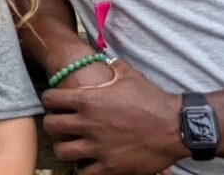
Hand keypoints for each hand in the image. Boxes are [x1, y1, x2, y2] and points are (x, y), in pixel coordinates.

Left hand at [41, 59, 183, 174]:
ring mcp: (98, 147)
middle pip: (51, 126)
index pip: (50, 99)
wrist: (174, 126)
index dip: (48, 100)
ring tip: (70, 144)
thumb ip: (111, 65)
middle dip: (52, 124)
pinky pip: (84, 172)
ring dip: (64, 147)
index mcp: (88, 99)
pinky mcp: (111, 167)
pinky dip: (82, 167)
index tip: (53, 102)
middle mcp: (88, 123)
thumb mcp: (128, 74)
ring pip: (63, 151)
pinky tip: (87, 161)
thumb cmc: (151, 99)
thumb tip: (106, 60)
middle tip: (59, 123)